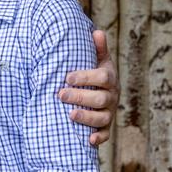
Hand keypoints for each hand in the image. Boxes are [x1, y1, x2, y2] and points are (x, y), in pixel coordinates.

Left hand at [59, 30, 118, 145]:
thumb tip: (96, 31)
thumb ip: (97, 48)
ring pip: (103, 118)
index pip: (103, 78)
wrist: (101, 93)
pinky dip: (98, 138)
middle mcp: (111, 97)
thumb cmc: (94, 74)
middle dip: (80, 97)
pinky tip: (88, 140)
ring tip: (70, 115)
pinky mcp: (105, 127)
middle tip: (60, 95)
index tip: (67, 77)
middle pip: (100, 99)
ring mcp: (109, 113)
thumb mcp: (97, 60)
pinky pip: (105, 135)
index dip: (86, 77)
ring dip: (87, 117)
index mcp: (109, 79)